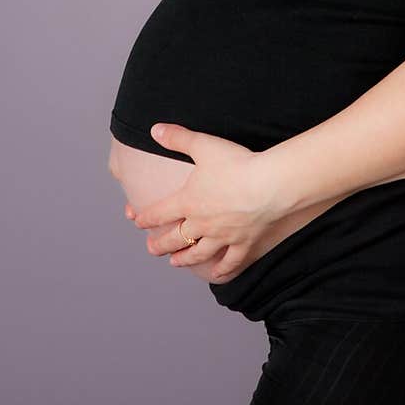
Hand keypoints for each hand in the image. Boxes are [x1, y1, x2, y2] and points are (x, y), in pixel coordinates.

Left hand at [126, 124, 284, 283]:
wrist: (267, 185)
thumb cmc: (236, 164)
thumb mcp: (203, 145)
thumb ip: (178, 138)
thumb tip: (154, 129)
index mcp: (188, 201)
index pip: (159, 213)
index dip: (145, 218)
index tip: (136, 221)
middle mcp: (202, 223)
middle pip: (175, 238)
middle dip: (160, 244)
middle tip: (152, 249)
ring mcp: (222, 236)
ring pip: (198, 253)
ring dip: (184, 259)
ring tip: (175, 262)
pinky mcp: (243, 243)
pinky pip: (230, 262)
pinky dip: (222, 270)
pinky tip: (217, 275)